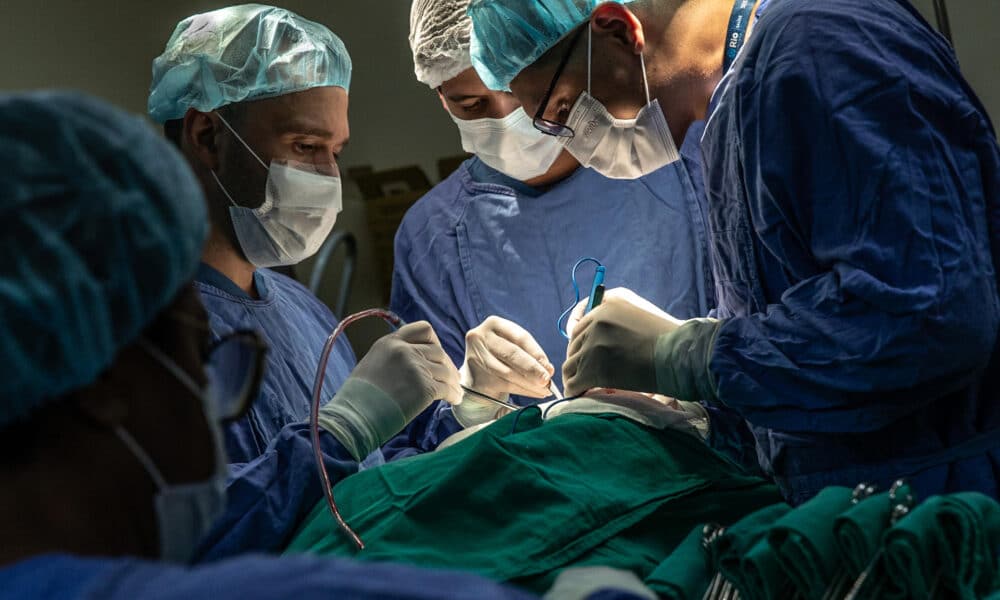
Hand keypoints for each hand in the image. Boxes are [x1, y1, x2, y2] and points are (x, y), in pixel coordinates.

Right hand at [353, 321, 461, 414]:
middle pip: (438, 351)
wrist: (354, 418)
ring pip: (445, 371)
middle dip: (446, 364)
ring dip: (452, 382)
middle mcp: (404, 350)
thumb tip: (415, 363)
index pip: (423, 329)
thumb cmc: (358, 399)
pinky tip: (453, 400)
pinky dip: (453, 394)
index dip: (434, 342)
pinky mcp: (424, 387)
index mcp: (390, 342)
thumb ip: (393, 357)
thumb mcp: (372, 364)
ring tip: (455, 391)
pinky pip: (447, 388)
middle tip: (450, 377)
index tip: (436, 355)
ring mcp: (415, 367)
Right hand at [460, 316, 554, 398]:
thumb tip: (548, 368)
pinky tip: (535, 392)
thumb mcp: (512, 345)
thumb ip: (528, 353)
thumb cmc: (501, 354)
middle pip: (512, 354)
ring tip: (544, 389)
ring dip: (530, 383)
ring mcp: (476, 357)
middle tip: (546, 379)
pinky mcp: (476, 377)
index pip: (520, 337)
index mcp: (494, 324)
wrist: (477, 371)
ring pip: (508, 372)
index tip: (549, 367)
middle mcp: (481, 337)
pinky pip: (504, 385)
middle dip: (532, 369)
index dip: (537, 353)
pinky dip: (523, 390)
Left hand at [563, 288, 681, 396]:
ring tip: (581, 386)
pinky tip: (581, 395)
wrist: (680, 354)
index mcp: (607, 304)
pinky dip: (575, 390)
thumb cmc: (668, 337)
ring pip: (571, 364)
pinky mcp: (594, 367)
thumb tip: (591, 333)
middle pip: (573, 345)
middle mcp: (596, 320)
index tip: (579, 353)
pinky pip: (575, 382)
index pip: (579, 324)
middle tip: (583, 373)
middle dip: (578, 360)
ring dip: (575, 376)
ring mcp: (593, 344)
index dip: (579, 342)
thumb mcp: (640, 311)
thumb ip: (615, 316)